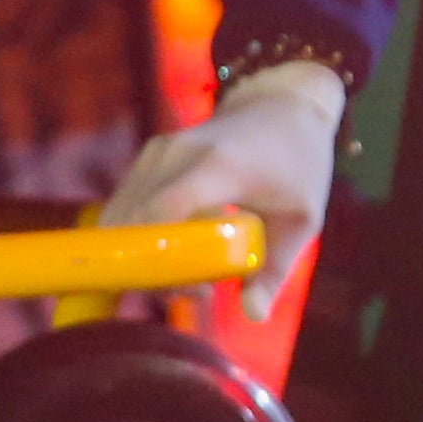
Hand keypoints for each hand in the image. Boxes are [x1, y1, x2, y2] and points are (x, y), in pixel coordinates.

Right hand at [102, 61, 344, 322]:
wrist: (279, 106)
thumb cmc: (296, 166)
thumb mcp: (301, 219)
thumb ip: (276, 268)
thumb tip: (253, 316)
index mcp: (218, 165)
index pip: (165, 210)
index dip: (158, 255)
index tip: (188, 289)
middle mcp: (176, 153)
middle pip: (135, 221)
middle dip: (153, 268)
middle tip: (198, 290)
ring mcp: (156, 152)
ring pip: (122, 217)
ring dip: (143, 255)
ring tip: (192, 274)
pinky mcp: (147, 158)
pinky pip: (126, 207)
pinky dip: (139, 238)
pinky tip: (178, 253)